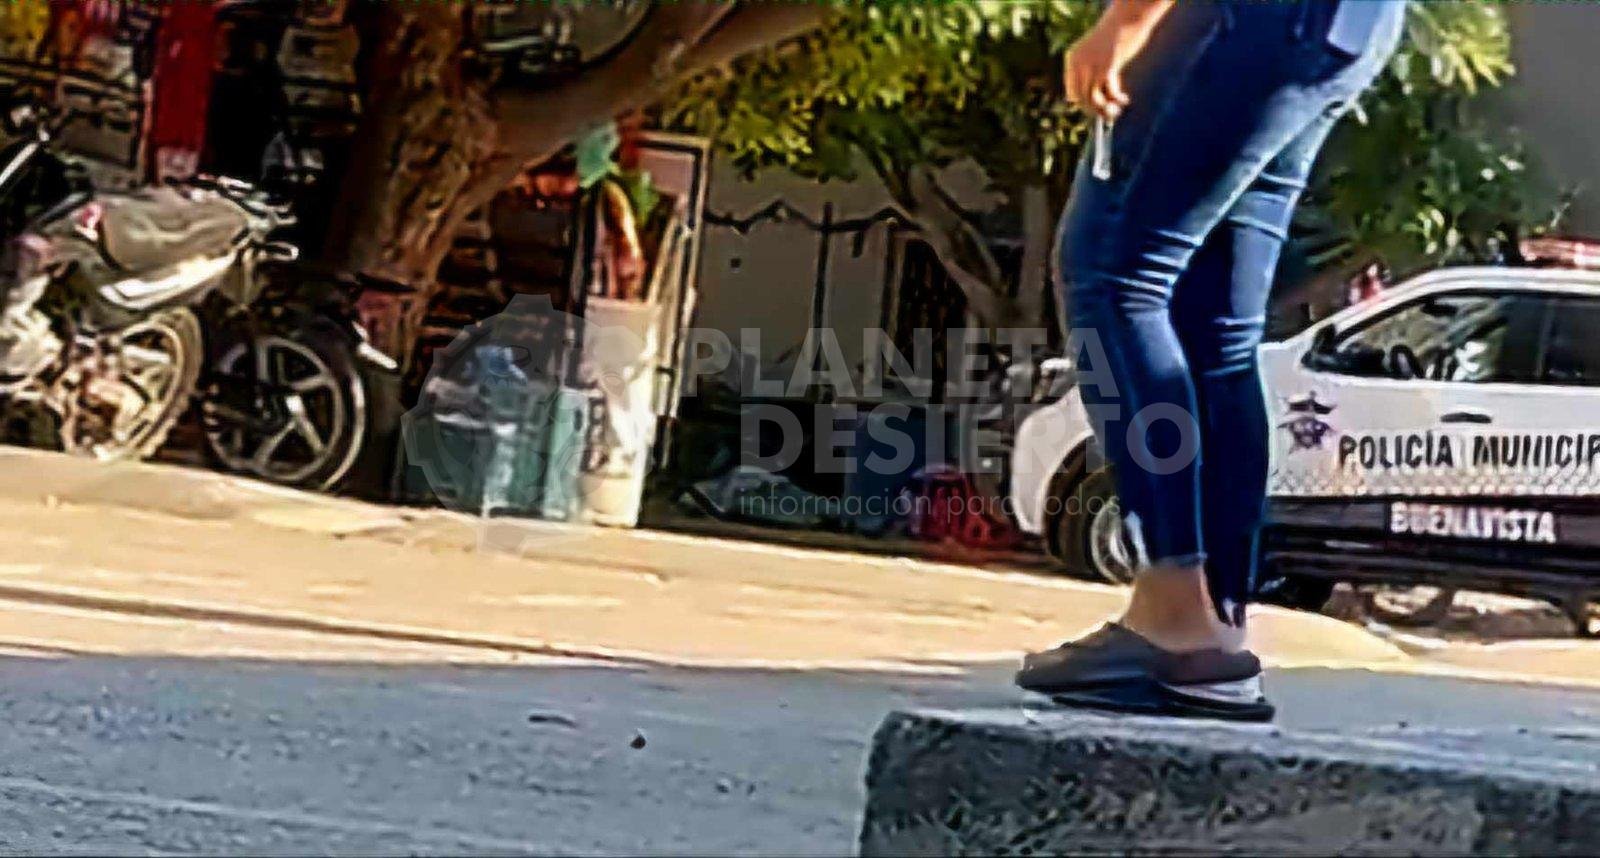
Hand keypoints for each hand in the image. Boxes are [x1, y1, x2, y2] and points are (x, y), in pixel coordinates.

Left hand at [1063, 2, 1171, 119]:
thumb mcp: (1101, 54)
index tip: (1099, 105)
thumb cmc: (1118, 34)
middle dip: (1095, 110)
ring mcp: (1090, 66)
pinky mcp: (1105, 68)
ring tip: (1116, 111)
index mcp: (1072, 58)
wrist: (1128, 17)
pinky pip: (1107, 94)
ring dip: (1105, 110)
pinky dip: (1116, 100)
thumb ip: (1097, 72)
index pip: (1072, 92)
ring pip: (1092, 100)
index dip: (1085, 102)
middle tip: (1110, 114)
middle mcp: (1078, 64)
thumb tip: (1101, 99)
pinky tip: (1125, 99)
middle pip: (1081, 99)